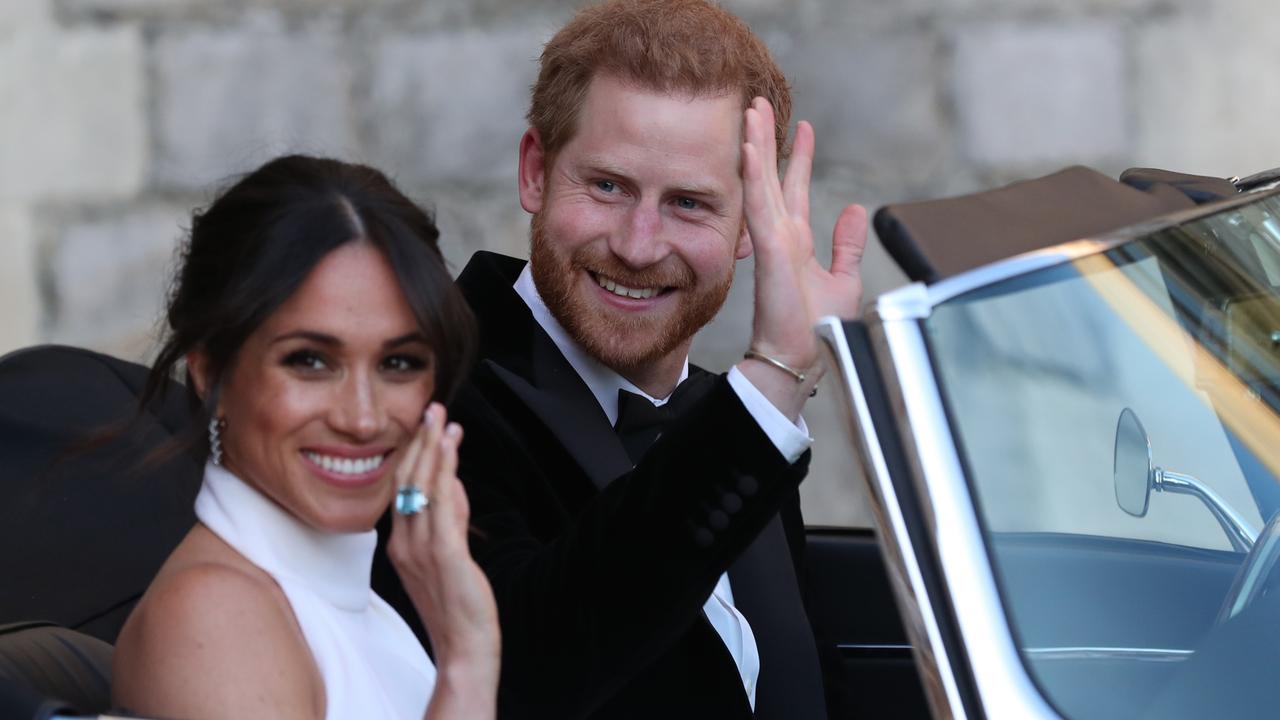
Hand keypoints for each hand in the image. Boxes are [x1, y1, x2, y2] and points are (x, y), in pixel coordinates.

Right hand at [387, 403, 498, 718]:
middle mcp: (404, 542)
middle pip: (407, 481)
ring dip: (433, 448)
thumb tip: (454, 483)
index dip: (413, 454)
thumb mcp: (448, 554)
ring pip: (422, 486)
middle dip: (420, 441)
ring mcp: (421, 548)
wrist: (463, 645)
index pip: (402, 489)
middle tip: (432, 408)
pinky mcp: (444, 555)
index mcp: (400, 543)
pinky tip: (451, 449)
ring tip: (442, 418)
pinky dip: (445, 471)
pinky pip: (442, 504)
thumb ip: (450, 518)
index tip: (425, 426)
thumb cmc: (457, 603)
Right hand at [740, 97, 867, 373]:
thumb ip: (847, 244)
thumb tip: (855, 209)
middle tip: (759, 103)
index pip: (795, 189)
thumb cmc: (817, 329)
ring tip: (751, 111)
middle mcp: (781, 236)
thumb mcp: (843, 279)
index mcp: (796, 242)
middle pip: (771, 177)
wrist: (801, 358)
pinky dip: (754, 176)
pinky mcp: (770, 251)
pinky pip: (759, 206)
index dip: (798, 157)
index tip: (802, 128)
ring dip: (755, 146)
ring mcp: (772, 241)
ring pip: (761, 183)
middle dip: (766, 140)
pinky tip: (749, 148)